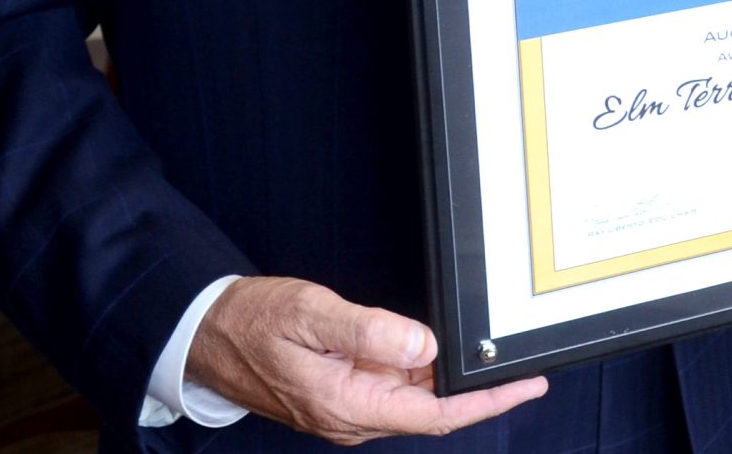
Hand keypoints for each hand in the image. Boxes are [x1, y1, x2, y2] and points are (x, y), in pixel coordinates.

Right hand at [185, 275, 546, 443]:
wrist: (205, 334)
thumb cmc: (252, 322)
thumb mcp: (312, 315)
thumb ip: (369, 331)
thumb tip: (426, 347)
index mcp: (346, 406)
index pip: (434, 415)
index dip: (486, 402)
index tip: (526, 385)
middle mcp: (350, 416)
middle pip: (431, 409)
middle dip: (478, 390)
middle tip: (523, 364)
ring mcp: (346, 406)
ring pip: (414, 397)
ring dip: (451, 379)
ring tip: (492, 355)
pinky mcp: (342, 392)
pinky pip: (392, 385)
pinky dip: (422, 369)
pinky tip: (440, 349)